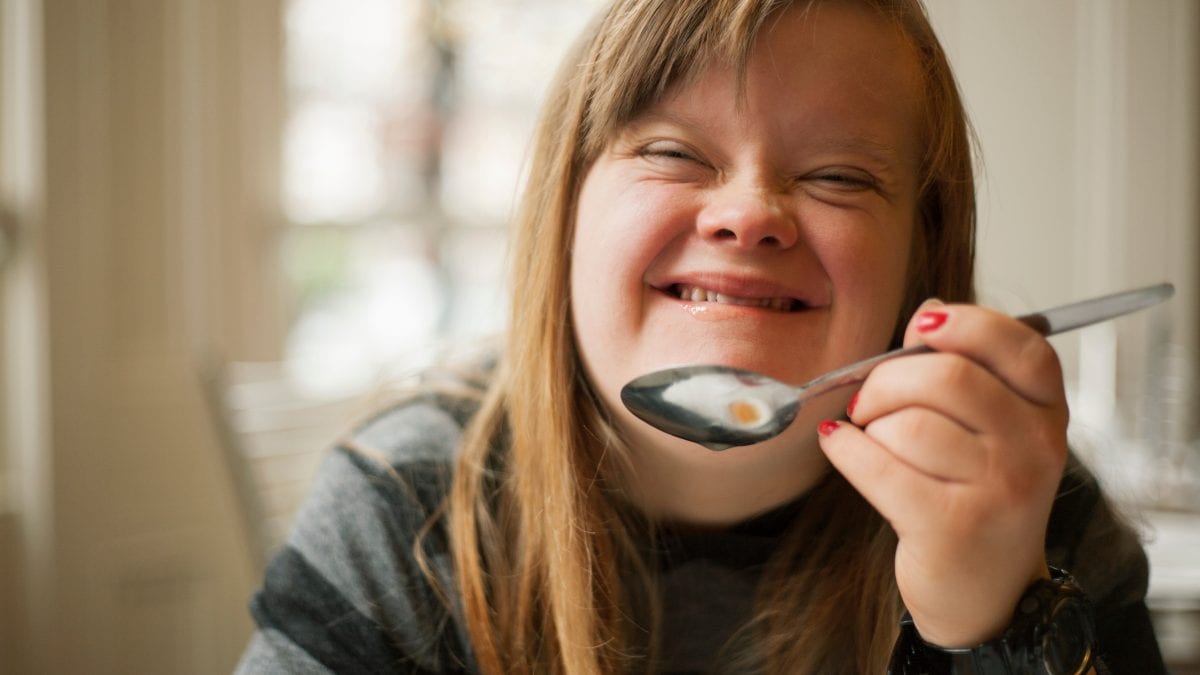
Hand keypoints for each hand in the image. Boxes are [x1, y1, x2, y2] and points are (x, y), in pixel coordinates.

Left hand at [816, 298, 1068, 646]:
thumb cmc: (976, 496)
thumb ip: (965, 368)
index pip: (1020, 345)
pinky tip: (839, 446)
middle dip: (887, 381)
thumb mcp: (990, 431)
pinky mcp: (953, 526)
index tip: (921, 329)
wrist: (985, 593)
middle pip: (948, 377)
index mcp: (1047, 412)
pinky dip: (845, 450)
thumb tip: (928, 311)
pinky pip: (878, 465)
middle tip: (869, 402)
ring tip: (873, 442)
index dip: (965, 324)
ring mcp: (1001, 490)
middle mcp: (1036, 448)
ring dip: (871, 426)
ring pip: (909, 423)